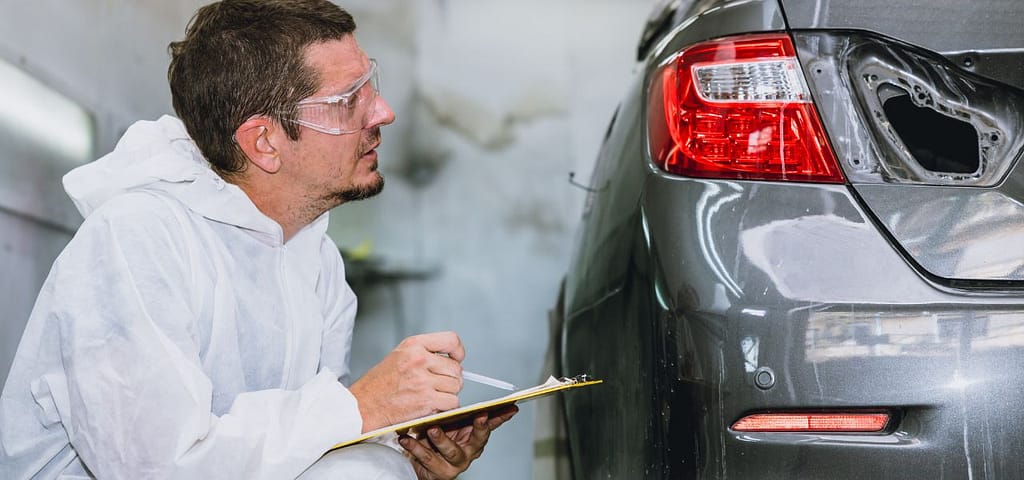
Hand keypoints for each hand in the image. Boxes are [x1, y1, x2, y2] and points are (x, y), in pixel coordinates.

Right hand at [350, 332, 465, 431]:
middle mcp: (420, 360)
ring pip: (456, 386)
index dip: (458, 351)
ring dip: (449, 394)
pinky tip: (432, 406)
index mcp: (414, 345)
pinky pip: (452, 402)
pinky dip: (446, 407)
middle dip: (451, 378)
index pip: (451, 340)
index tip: (457, 358)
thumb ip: (424, 353)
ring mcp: (423, 380)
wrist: (363, 405)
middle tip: (439, 384)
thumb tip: (452, 360)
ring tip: (433, 395)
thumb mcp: (399, 355)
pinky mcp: (426, 400)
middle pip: (456, 368)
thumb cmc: (379, 383)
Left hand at [399, 406, 517, 479]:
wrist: (417, 464)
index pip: (492, 424)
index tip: (510, 407)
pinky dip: (416, 447)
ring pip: (452, 451)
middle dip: (481, 427)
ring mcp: (456, 463)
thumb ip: (454, 411)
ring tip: (432, 428)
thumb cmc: (433, 439)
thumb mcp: (447, 422)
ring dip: (443, 438)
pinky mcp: (440, 473)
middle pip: (479, 439)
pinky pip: (428, 458)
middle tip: (481, 415)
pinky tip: (407, 438)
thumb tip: (453, 384)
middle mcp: (469, 451)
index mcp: (473, 437)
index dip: (501, 416)